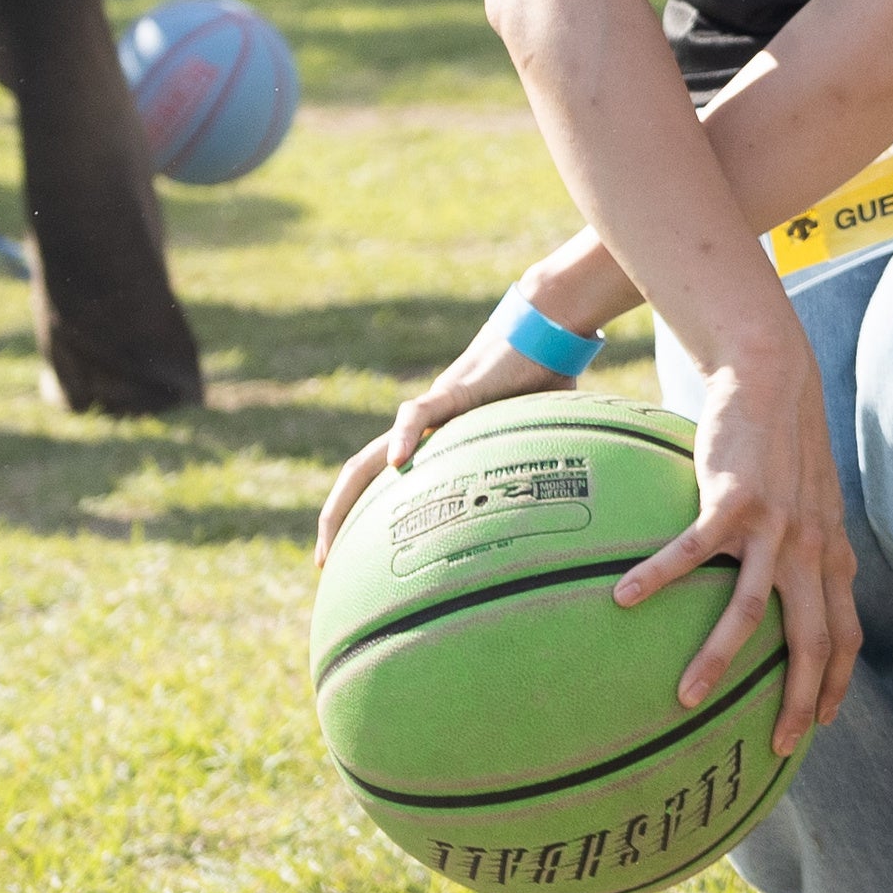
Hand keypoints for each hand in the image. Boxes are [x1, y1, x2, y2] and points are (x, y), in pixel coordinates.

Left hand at [313, 304, 577, 566]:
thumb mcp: (540, 445)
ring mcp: (433, 412)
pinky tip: (397, 462)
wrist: (548, 328)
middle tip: (322, 563)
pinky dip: (404, 438)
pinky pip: (419, 414)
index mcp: (438, 446)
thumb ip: (540, 478)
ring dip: (348, 493)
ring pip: (372, 454)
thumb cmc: (548, 383)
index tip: (352, 563)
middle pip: (362, 478)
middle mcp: (424, 434)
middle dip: (337, 519)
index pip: (386, 488)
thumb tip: (570, 521)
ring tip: (334, 530)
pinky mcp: (452, 391)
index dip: (367, 522)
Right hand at [618, 334, 860, 756]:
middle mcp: (810, 550)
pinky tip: (625, 599)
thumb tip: (772, 583)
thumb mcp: (805, 500)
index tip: (819, 723)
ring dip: (719, 660)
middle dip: (797, 699)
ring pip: (750, 611)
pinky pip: (693, 553)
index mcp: (828, 555)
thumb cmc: (779, 443)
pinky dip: (660, 577)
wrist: (773, 378)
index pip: (843, 633)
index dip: (836, 681)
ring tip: (687, 699)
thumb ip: (800, 545)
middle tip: (778, 746)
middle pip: (810, 640)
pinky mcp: (736, 501)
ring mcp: (775, 528)